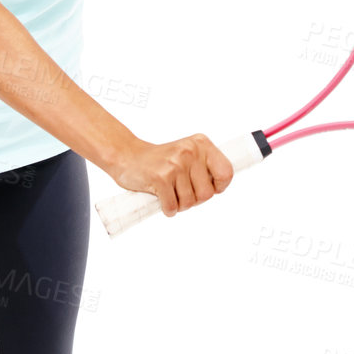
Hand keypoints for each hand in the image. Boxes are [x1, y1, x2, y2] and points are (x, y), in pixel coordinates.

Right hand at [110, 134, 234, 216]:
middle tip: (180, 191)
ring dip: (179, 204)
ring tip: (169, 192)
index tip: (208, 188)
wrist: (127, 157)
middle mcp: (190, 151)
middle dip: (194, 199)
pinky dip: (167, 208)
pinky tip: (160, 198)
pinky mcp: (161, 177)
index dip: (219, 187)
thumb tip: (220, 187)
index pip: (226, 172)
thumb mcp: (187, 155)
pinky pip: (172, 206)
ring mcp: (175, 164)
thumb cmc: (160, 161)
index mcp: (201, 144)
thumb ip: (205, 168)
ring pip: (189, 202)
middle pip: (207, 194)